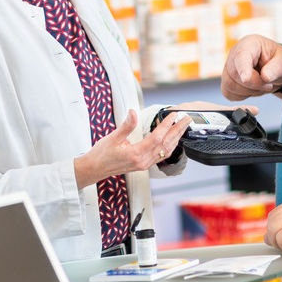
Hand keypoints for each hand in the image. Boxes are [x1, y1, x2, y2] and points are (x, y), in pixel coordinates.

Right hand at [74, 109, 192, 188]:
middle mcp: (143, 161)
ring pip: (165, 151)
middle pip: (166, 144)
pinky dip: (169, 145)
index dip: (166, 125)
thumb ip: (126, 125)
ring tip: (182, 127)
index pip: (157, 137)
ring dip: (176, 138)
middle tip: (186, 119)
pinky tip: (172, 139)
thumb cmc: (102, 154)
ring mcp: (144, 164)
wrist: (95, 169)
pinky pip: (161, 155)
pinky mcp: (143, 165)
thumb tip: (133, 112)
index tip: (173, 115)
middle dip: (178, 131)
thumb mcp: (113, 137)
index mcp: (136, 154)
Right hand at [221, 35, 281, 100]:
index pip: (241, 56)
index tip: (246, 79)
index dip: (242, 68)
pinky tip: (252, 91)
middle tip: (268, 85)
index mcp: (249, 44)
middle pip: (233, 73)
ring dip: (248, 91)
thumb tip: (265, 76)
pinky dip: (241, 96)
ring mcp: (229, 67)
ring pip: (229, 85)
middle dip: (253, 84)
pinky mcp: (227, 80)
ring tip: (262, 86)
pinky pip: (228, 93)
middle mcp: (235, 53)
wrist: (276, 69)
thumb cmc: (280, 61)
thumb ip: (276, 68)